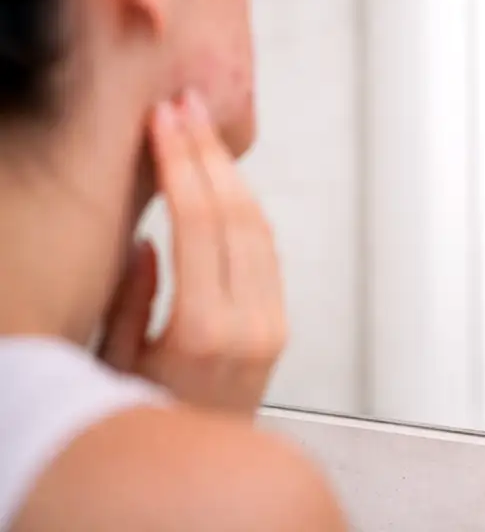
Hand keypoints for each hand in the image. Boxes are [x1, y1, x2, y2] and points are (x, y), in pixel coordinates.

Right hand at [99, 90, 285, 416]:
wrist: (198, 471)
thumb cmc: (141, 423)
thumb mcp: (114, 366)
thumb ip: (131, 299)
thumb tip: (148, 237)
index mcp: (205, 330)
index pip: (202, 221)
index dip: (184, 162)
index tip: (166, 120)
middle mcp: (251, 323)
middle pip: (237, 214)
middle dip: (209, 152)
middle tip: (186, 106)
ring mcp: (273, 324)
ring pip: (261, 227)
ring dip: (232, 172)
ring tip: (203, 129)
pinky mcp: (280, 326)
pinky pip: (267, 251)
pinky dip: (246, 207)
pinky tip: (225, 180)